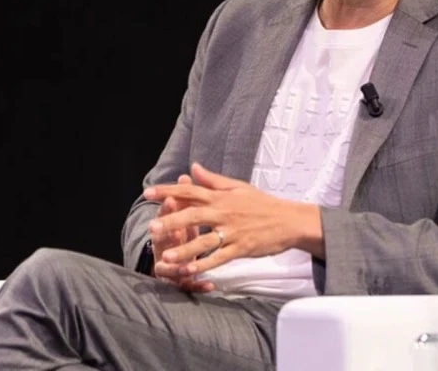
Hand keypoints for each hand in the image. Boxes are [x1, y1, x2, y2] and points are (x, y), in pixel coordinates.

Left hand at [142, 162, 323, 276]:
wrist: (289, 220)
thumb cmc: (262, 204)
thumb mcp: (238, 187)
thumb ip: (213, 180)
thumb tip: (193, 167)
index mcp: (221, 197)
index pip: (191, 191)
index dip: (168, 191)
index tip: (148, 193)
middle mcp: (224, 213)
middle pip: (194, 216)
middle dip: (172, 222)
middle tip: (152, 228)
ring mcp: (232, 232)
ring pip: (204, 241)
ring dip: (184, 249)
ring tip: (166, 256)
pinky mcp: (241, 248)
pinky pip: (219, 258)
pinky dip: (204, 264)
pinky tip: (190, 270)